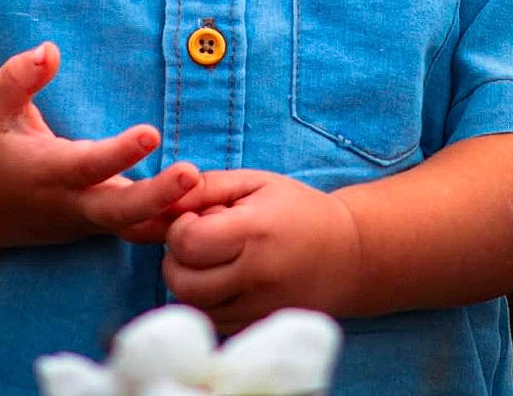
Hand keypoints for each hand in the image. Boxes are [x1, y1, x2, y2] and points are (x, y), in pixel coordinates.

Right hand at [0, 42, 202, 247]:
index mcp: (47, 172)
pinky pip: (137, 231)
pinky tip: (206, 211)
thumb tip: (49, 49)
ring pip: (134, 229)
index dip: (119, 152)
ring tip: (215, 202)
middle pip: (119, 211)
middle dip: (157, 197)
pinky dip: (168, 225)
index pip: (88, 164)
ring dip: (172, 218)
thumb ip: (17, 78)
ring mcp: (87, 221)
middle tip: (192, 175)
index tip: (151, 133)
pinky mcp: (100, 226)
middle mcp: (71, 203)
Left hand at [163, 170, 361, 329]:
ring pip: (193, 307)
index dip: (180, 229)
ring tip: (212, 260)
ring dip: (189, 282)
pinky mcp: (258, 328)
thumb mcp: (256, 183)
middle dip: (176, 259)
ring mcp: (258, 309)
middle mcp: (256, 277)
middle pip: (182, 282)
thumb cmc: (297, 210)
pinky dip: (207, 303)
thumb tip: (165, 201)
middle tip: (197, 242)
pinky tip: (224, 281)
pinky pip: (212, 322)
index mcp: (254, 233)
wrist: (347, 254)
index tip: (196, 219)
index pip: (188, 243)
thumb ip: (208, 187)